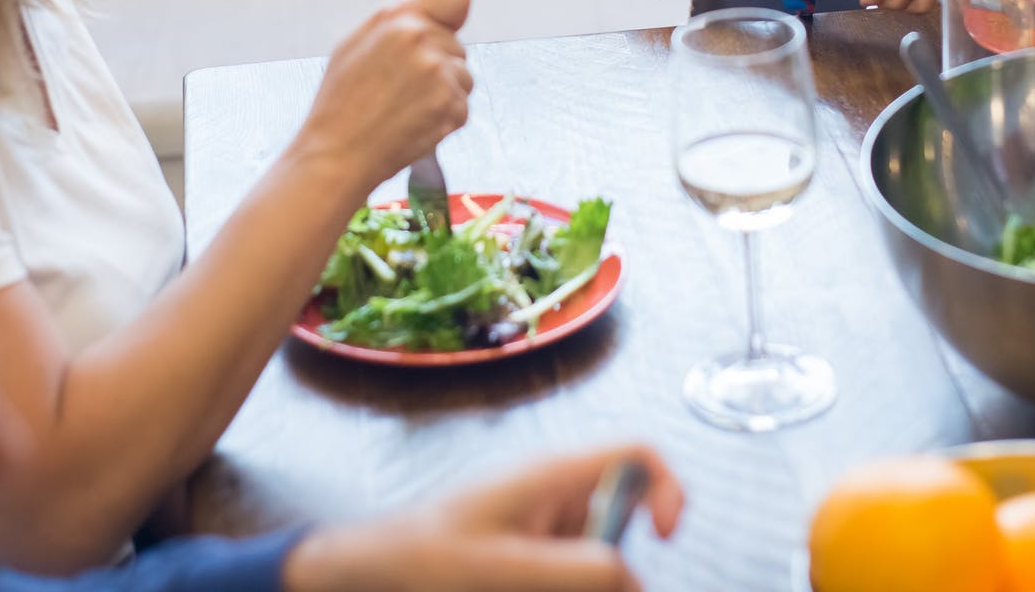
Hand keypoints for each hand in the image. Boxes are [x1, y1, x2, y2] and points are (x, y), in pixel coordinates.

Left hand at [282, 445, 684, 591]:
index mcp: (552, 476)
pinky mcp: (530, 555)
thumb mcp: (500, 569)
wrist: (367, 572)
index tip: (662, 538)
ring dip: (586, 583)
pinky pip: (568, 573)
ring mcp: (544, 526)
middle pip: (624, 521)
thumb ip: (572, 569)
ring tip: (527, 586)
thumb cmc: (419, 558)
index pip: (638, 456)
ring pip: (597, 557)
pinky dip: (562, 587)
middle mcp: (556, 495)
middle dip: (614, 570)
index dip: (667, 488)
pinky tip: (522, 589)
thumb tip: (631, 578)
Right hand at [294, 0, 473, 193]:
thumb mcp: (356, 42)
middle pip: (457, 43)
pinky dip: (444, 116)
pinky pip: (462, 105)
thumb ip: (396, 10)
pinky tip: (413, 122)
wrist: (337, 154)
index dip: (452, 11)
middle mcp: (422, 40)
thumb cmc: (341, 102)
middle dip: (439, 61)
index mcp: (397, 18)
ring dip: (444, 90)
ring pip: (463, 75)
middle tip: (401, 83)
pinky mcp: (450, 106)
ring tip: (403, 105)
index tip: (444, 23)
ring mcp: (438, 74)